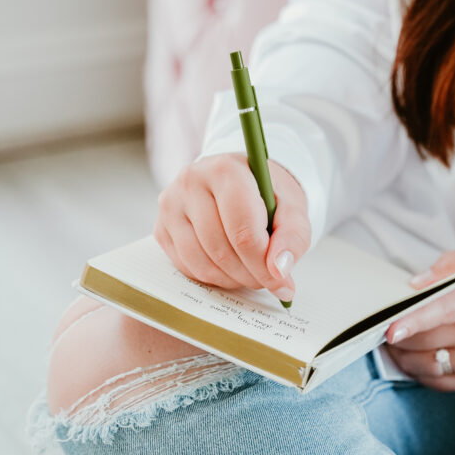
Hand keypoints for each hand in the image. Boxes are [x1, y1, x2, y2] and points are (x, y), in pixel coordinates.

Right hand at [154, 153, 310, 302]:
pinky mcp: (161, 227)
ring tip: (252, 273)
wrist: (242, 179)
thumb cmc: (267, 193)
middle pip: (222, 251)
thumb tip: (280, 270)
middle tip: (269, 280)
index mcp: (225, 170)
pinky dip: (213, 277)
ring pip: (202, 264)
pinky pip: (186, 267)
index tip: (283, 283)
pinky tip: (230, 267)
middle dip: (250, 275)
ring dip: (232, 279)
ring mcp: (170, 205)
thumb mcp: (293, 208)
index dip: (264, 266)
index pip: (243, 233)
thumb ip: (292, 236)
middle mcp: (191, 182)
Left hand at [384, 251, 454, 391]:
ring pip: (426, 365)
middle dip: (395, 335)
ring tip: (391, 341)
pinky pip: (439, 383)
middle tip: (378, 323)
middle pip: (424, 340)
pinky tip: (411, 359)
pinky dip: (418, 372)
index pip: (441, 311)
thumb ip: (453, 266)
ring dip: (402, 356)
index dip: (412, 320)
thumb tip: (417, 282)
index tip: (390, 328)